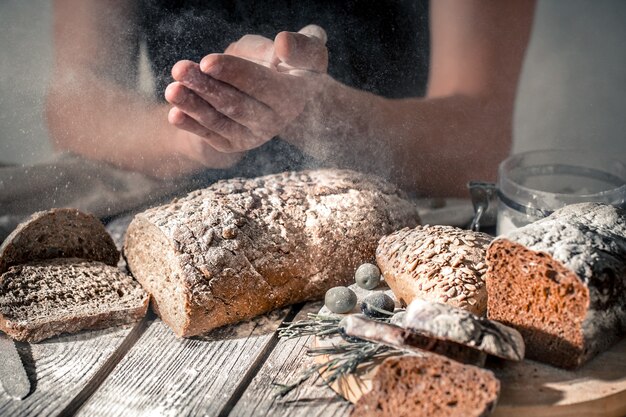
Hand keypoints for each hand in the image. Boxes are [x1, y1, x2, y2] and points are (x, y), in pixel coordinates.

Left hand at [165, 25, 327, 153]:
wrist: (279, 90)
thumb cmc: (290, 62)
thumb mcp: (306, 50)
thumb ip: (301, 46)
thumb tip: (282, 45)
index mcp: (295, 97)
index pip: (263, 85)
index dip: (235, 73)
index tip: (207, 61)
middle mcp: (275, 122)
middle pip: (237, 104)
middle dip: (206, 86)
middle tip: (180, 69)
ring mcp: (253, 135)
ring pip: (220, 120)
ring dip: (193, 106)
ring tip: (172, 89)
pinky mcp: (233, 143)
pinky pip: (210, 133)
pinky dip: (192, 126)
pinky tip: (174, 115)